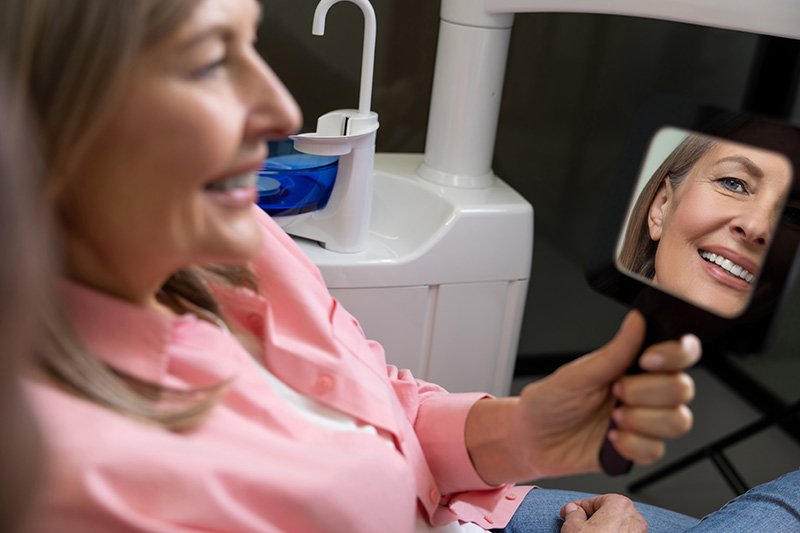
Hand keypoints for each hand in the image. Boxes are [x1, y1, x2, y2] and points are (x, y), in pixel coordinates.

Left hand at [465, 310, 700, 483]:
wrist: (532, 439)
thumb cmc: (550, 401)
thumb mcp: (578, 374)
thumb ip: (614, 352)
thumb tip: (637, 321)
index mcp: (633, 365)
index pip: (679, 354)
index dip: (674, 355)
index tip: (647, 361)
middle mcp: (646, 391)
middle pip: (682, 388)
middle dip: (647, 393)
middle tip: (615, 392)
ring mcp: (645, 421)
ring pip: (678, 421)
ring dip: (642, 421)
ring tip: (612, 419)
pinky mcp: (639, 449)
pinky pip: (657, 451)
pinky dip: (632, 445)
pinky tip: (610, 438)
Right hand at [560, 494, 647, 532]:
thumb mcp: (572, 528)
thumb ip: (572, 514)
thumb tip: (572, 510)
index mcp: (619, 504)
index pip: (594, 501)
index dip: (578, 508)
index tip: (568, 513)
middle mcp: (634, 518)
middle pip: (607, 514)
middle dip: (592, 520)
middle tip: (577, 528)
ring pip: (616, 528)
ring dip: (603, 532)